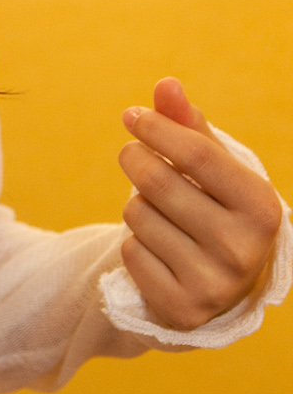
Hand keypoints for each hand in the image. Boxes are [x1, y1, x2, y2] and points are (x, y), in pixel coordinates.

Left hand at [118, 78, 282, 330]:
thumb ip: (189, 124)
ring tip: (160, 212)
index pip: (196, 154)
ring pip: (137, 215)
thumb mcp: (213, 165)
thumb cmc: (216, 205)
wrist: (224, 285)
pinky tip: (158, 249)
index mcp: (262, 207)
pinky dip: (133, 241)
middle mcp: (244, 250)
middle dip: (134, 158)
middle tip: (132, 155)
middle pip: (157, 182)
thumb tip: (166, 84)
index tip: (131, 115)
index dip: (157, 127)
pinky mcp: (183, 309)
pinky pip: (130, 252)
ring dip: (135, 203)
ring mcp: (215, 285)